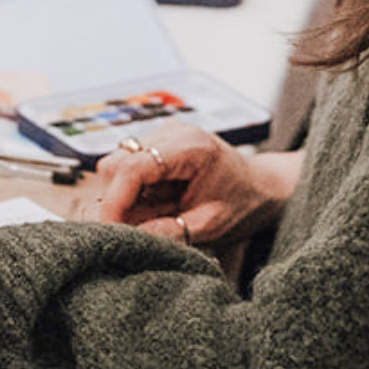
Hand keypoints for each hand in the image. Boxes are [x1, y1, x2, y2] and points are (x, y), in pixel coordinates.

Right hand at [96, 121, 290, 245]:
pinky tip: (160, 200)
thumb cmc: (241, 204)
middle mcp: (172, 131)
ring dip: (127, 195)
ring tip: (160, 211)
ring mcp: (163, 133)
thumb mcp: (211, 226)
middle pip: (117, 164)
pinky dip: (135, 190)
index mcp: (191, 146)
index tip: (108, 229)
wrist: (260, 186)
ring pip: (117, 165)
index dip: (114, 201)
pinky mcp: (157, 141)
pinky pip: (126, 166)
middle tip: (142, 225)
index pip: (133, 168)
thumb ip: (169, 232)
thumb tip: (128, 237)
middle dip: (120, 199)